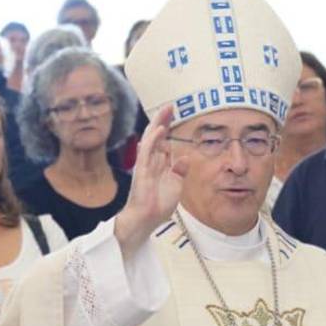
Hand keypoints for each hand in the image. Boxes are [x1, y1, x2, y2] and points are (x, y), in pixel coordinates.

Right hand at [114, 105, 184, 252]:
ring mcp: (145, 165)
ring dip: (158, 124)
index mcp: (159, 164)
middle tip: (170, 105)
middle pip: (157, 136)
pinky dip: (152, 140)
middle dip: (163, 120)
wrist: (146, 219)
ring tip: (164, 110)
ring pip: (150, 139)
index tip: (173, 112)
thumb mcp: (175, 186)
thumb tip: (184, 159)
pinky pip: (146, 152)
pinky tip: (159, 129)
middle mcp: (151, 161)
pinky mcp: (141, 171)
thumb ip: (179, 172)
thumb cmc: (157, 206)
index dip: (167, 126)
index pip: (164, 141)